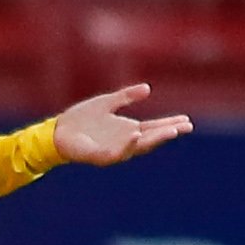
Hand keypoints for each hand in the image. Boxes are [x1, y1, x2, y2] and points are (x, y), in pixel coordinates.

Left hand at [52, 82, 191, 166]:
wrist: (58, 130)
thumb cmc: (82, 118)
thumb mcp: (107, 102)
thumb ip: (126, 96)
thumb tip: (148, 89)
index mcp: (127, 130)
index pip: (153, 128)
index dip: (170, 124)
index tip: (187, 121)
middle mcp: (124, 141)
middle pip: (151, 139)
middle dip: (167, 133)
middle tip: (185, 127)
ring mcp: (113, 149)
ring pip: (138, 147)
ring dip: (154, 140)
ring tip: (170, 132)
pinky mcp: (100, 155)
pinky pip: (117, 152)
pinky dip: (127, 145)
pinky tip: (136, 135)